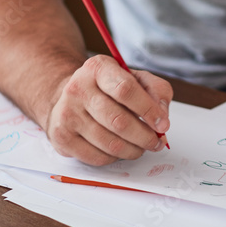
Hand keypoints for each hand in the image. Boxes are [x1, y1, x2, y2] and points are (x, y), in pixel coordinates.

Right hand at [45, 54, 172, 164]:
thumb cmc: (109, 88)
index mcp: (98, 68)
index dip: (148, 110)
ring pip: (109, 143)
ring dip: (133, 150)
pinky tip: (121, 149)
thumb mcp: (136, 78)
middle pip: (119, 121)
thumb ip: (156, 91)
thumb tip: (162, 117)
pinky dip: (115, 158)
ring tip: (142, 147)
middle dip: (145, 136)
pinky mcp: (62, 137)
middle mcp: (78, 88)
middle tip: (157, 142)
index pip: (126, 90)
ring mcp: (67, 114)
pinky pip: (97, 157)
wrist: (71, 97)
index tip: (163, 124)